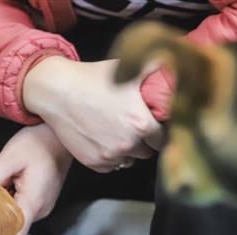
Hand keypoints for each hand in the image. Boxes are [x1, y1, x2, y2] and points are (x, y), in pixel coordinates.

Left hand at [0, 124, 72, 234]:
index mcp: (32, 202)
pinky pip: (23, 210)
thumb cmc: (39, 144)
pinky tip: (13, 184)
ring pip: (17, 218)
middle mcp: (40, 210)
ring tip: (6, 183)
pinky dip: (13, 201)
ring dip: (5, 206)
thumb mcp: (9, 157)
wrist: (59, 139)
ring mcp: (43, 208)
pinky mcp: (42, 203)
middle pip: (13, 228)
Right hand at [23, 57, 163, 172]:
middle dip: (144, 141)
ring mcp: (110, 156)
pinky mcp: (94, 163)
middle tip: (133, 125)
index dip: (160, 131)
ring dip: (128, 150)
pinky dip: (111, 157)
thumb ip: (155, 71)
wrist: (57, 91)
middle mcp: (128, 144)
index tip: (155, 125)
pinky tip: (104, 140)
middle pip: (148, 152)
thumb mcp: (127, 69)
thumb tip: (179, 65)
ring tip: (117, 132)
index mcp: (142, 123)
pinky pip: (112, 167)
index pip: (164, 139)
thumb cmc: (92, 78)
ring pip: (130, 160)